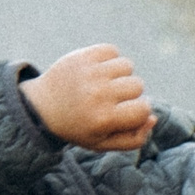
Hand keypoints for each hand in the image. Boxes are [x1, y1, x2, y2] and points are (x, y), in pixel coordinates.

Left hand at [20, 44, 156, 151]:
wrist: (42, 108)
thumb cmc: (78, 127)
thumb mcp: (102, 143)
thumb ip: (133, 139)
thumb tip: (152, 117)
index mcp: (104, 118)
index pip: (144, 109)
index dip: (139, 111)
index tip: (125, 112)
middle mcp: (98, 94)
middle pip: (138, 85)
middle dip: (129, 93)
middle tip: (110, 99)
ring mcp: (90, 73)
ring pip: (127, 65)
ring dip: (120, 74)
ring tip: (104, 83)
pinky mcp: (83, 56)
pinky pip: (112, 50)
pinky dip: (109, 59)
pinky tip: (99, 70)